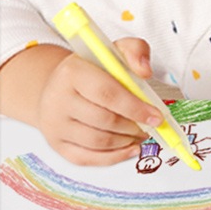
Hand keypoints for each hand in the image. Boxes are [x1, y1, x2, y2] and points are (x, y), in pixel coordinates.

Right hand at [13, 38, 166, 165]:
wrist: (58, 86)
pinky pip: (88, 158)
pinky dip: (114, 157)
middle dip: (133, 126)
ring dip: (126, 141)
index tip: (156, 116)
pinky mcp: (56, 144)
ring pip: (98, 141)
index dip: (135, 107)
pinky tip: (130, 148)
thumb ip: (135, 51)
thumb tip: (145, 71)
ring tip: (140, 133)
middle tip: (150, 125)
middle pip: (104, 120)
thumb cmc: (91, 70)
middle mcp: (57, 99)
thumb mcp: (113, 51)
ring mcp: (54, 124)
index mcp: (72, 72)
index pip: (107, 94)